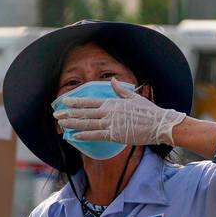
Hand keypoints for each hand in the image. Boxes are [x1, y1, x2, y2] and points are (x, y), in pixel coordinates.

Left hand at [54, 78, 186, 145]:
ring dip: (72, 124)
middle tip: (56, 114)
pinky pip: (96, 135)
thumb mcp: (133, 97)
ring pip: (87, 124)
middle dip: (69, 114)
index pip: (89, 102)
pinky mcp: (115, 135)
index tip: (64, 101)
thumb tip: (113, 80)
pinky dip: (84, 135)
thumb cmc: (148, 111)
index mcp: (112, 102)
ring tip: (61, 124)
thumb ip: (120, 90)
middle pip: (84, 113)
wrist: (159, 124)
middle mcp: (109, 112)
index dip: (75, 102)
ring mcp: (111, 123)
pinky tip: (74, 136)